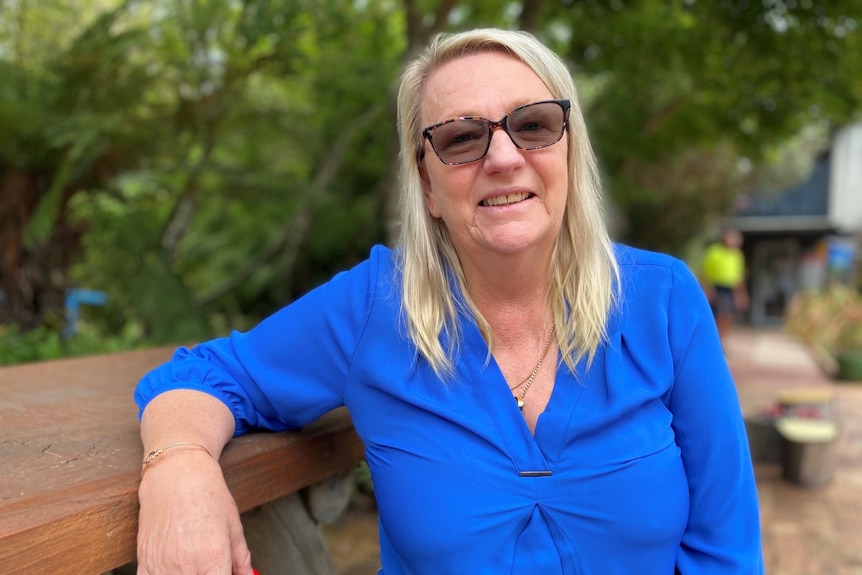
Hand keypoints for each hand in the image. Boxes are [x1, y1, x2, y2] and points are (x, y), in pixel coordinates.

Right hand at [136, 451, 253, 574]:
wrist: (177, 473)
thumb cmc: (207, 494)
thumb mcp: (233, 526)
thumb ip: (241, 558)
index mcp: (213, 558)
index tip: (226, 574)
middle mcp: (186, 566)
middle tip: (212, 566)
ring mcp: (162, 566)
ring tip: (195, 564)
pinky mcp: (144, 561)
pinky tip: (175, 568)